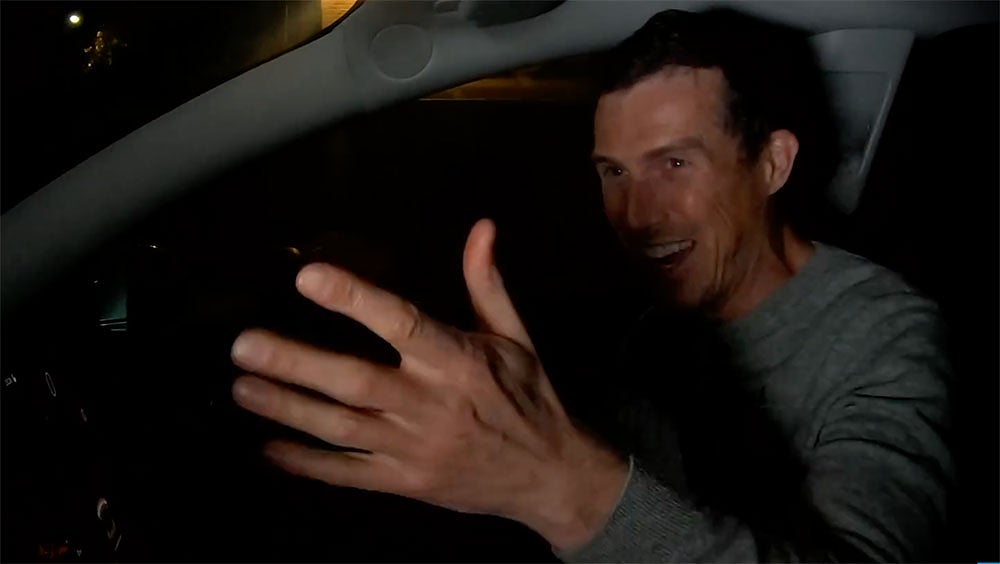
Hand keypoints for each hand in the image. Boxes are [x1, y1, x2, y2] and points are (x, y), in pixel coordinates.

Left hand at [230, 219, 627, 550]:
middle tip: (245, 345)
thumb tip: (482, 227)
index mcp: (458, 361)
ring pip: (341, 428)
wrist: (550, 476)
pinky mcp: (405, 481)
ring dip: (289, 409)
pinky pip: (349, 473)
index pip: (401, 323)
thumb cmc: (528, 397)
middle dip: (297, 364)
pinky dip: (308, 465)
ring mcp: (415, 448)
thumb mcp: (515, 337)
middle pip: (355, 382)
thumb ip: (487, 283)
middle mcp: (432, 404)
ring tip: (241, 388)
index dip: (355, 299)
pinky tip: (268, 450)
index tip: (309, 277)